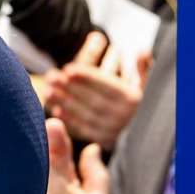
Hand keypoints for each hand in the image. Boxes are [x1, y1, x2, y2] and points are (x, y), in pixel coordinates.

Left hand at [43, 31, 148, 149]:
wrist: (144, 134)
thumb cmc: (139, 102)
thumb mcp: (146, 85)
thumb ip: (142, 68)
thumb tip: (141, 52)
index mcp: (133, 99)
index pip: (108, 86)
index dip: (88, 77)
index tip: (68, 69)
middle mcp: (124, 116)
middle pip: (93, 100)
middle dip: (71, 88)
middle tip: (51, 76)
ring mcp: (114, 130)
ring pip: (86, 115)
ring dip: (65, 103)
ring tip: (48, 91)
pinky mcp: (104, 141)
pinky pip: (85, 130)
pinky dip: (70, 121)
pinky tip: (57, 110)